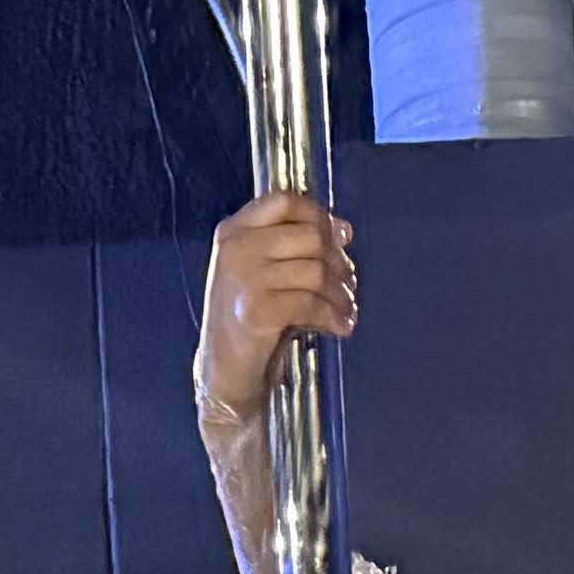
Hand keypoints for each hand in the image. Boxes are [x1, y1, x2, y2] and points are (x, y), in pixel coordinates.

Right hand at [198, 191, 351, 441]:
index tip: (341, 236)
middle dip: (338, 261)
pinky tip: (342, 326)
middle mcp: (236, 248)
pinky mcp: (257, 312)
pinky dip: (334, 316)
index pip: (285, 201)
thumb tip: (343, 230)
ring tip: (346, 308)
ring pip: (316, 271)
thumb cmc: (248, 321)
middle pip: (309, 235)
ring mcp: (244, 279)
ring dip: (341, 293)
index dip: (321, 216)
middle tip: (348, 283)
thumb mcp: (261, 272)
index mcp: (234, 231)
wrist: (224, 373)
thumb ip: (291, 246)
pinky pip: (311, 303)